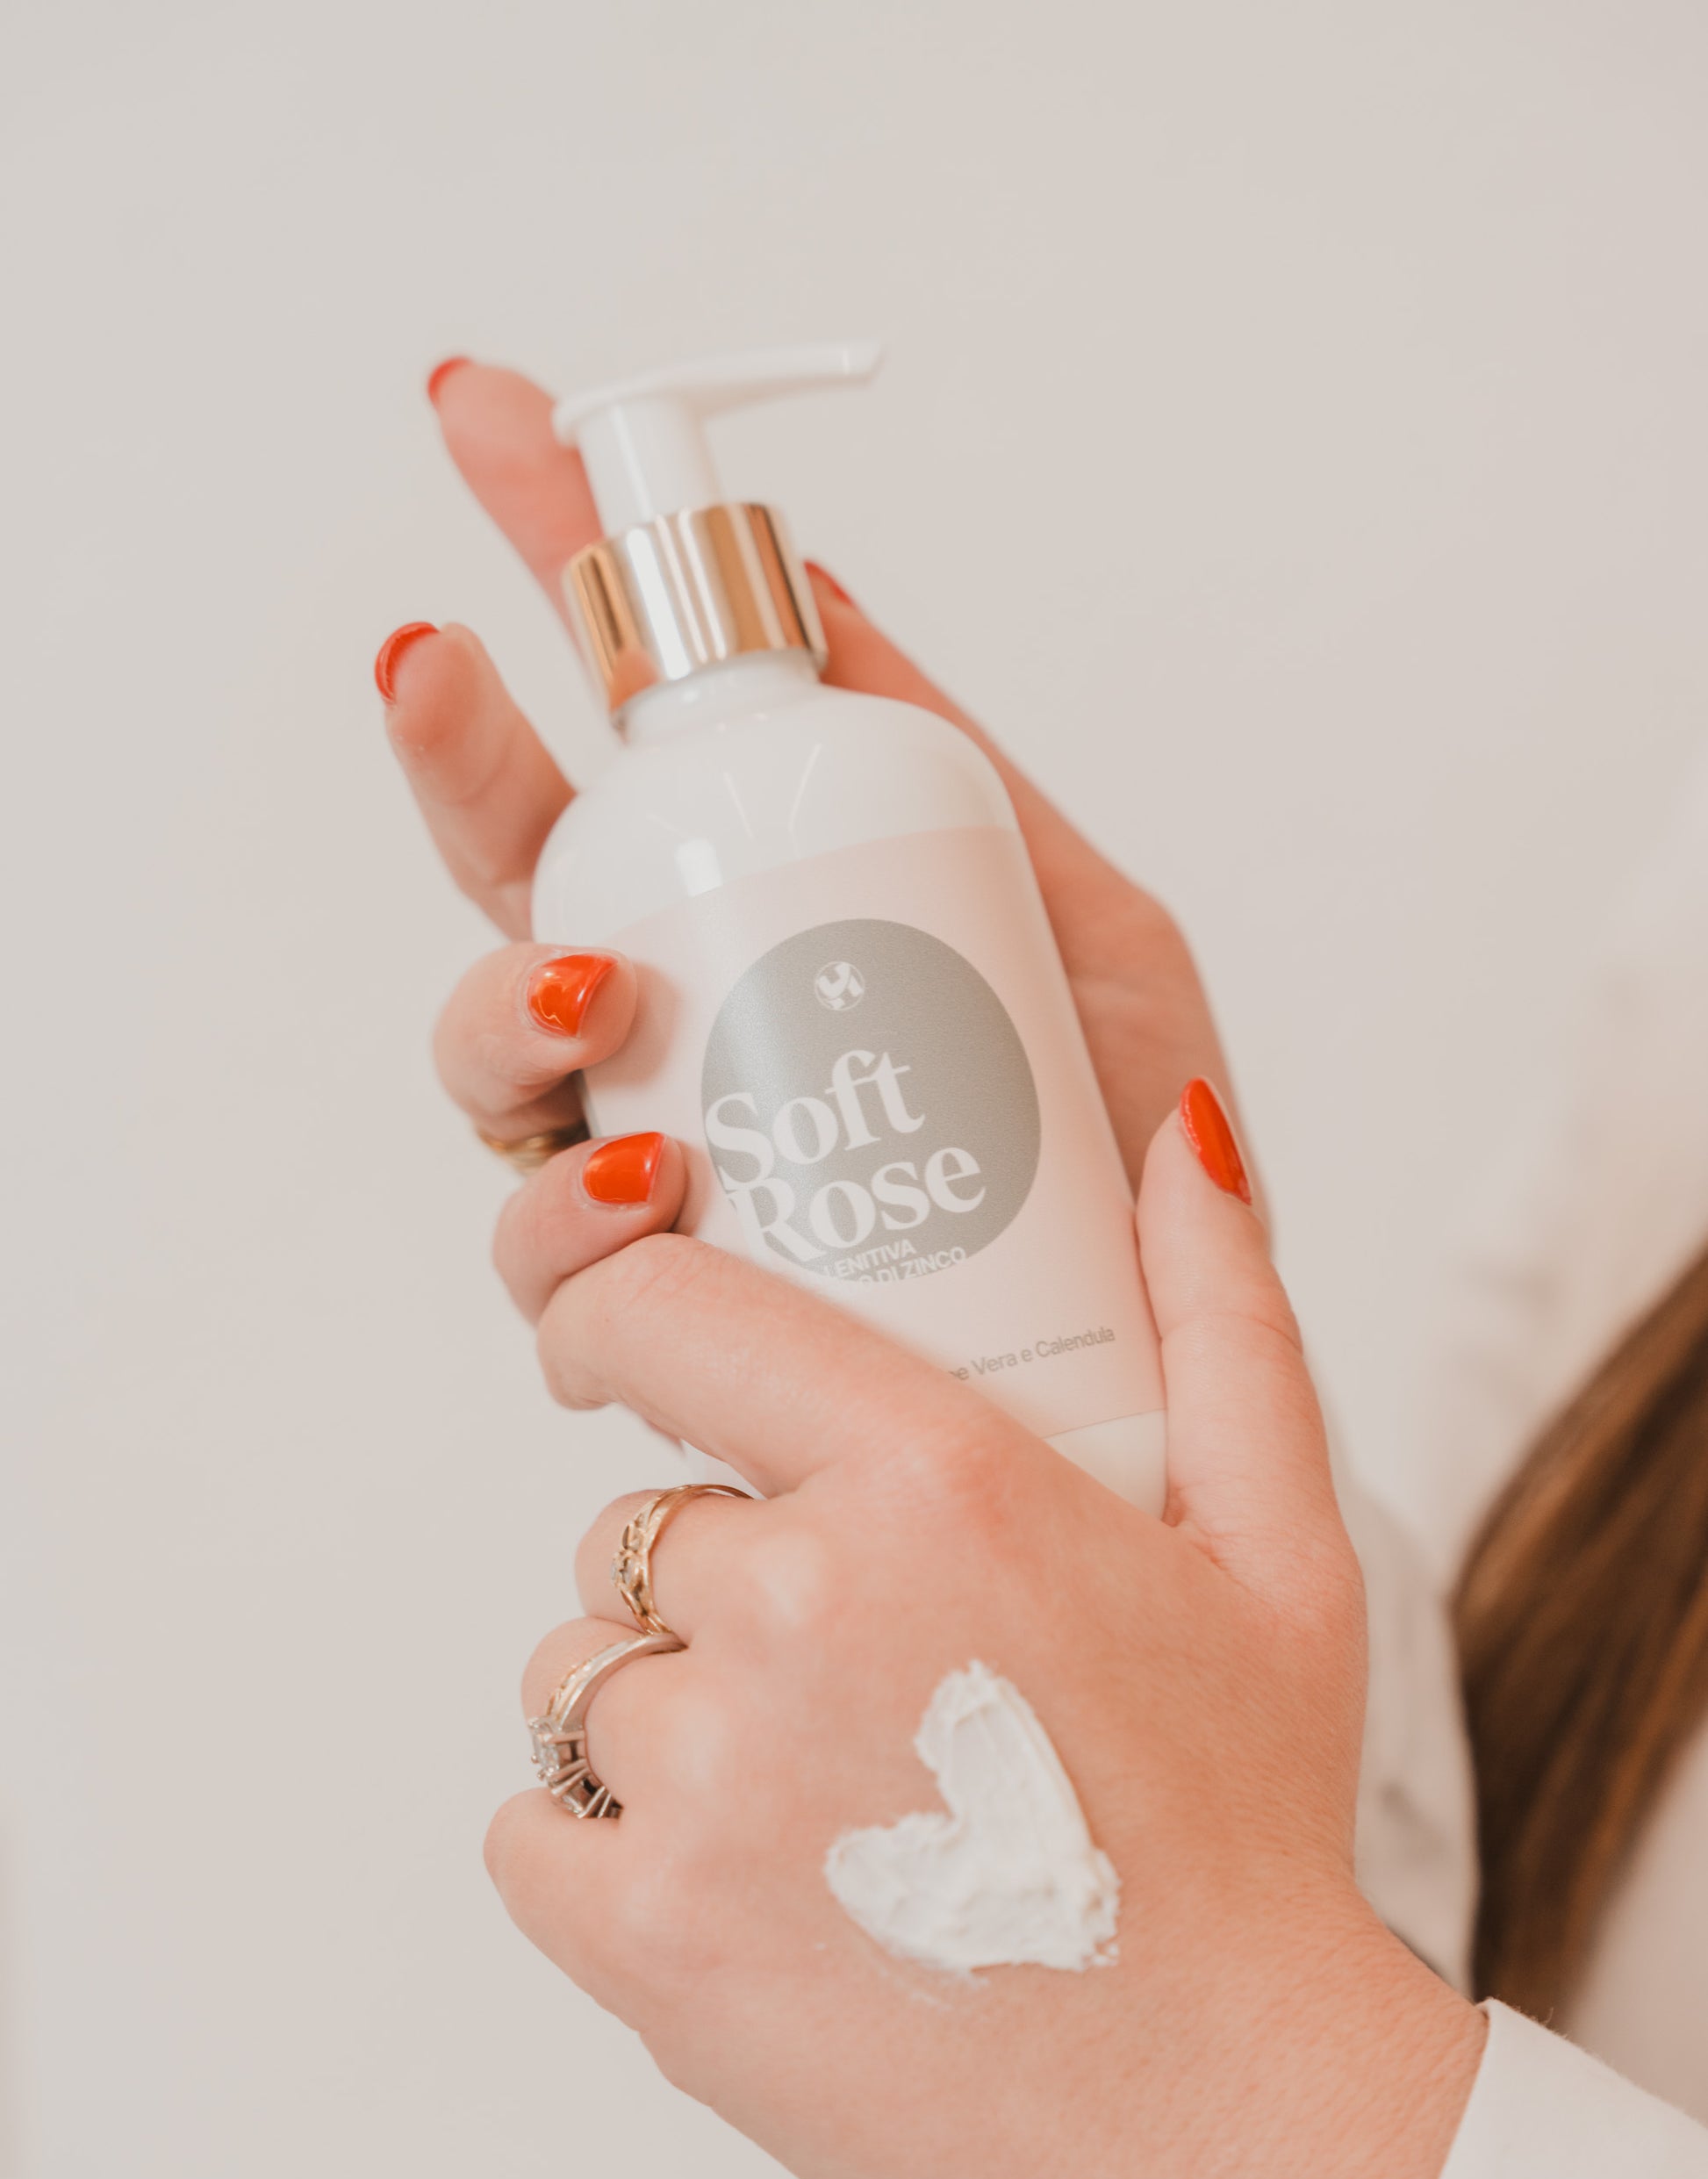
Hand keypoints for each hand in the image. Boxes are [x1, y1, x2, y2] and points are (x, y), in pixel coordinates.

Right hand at [378, 362, 1249, 1323]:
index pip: (630, 717)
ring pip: (489, 1057)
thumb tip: (815, 588)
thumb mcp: (1077, 917)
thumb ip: (950, 766)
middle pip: (511, 867)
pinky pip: (554, 1268)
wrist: (1164, 1366)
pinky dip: (568, 1222)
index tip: (482, 413)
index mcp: (761, 896)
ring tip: (597, 991)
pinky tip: (646, 1184)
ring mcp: (646, 1157)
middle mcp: (675, 1015)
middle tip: (441, 664)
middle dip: (457, 754)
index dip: (545, 556)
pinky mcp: (657, 1312)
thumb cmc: (1121, 1142)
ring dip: (501, 999)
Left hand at [485, 1092, 1482, 2178]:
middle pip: (635, 1530)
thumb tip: (1176, 1134)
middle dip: (715, 1581)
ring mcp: (709, 1784)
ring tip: (813, 1796)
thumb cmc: (1253, 1828)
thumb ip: (1226, 1317)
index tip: (625, 1349)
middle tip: (847, 1675)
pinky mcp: (646, 1939)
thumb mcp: (1286, 1550)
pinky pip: (529, 1826)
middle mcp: (798, 1611)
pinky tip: (743, 1886)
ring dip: (661, 1712)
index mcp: (934, 1484)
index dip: (616, 1314)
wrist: (1236, 2128)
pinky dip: (598, 1847)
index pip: (664, 1315)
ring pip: (579, 1674)